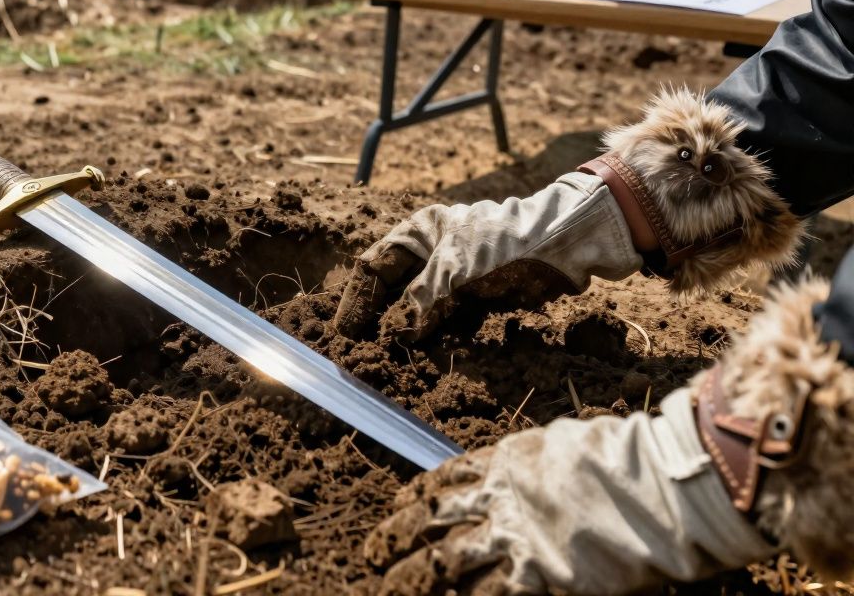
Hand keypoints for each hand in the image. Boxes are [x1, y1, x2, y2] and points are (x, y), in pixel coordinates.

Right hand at [333, 171, 642, 339]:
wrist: (569, 245)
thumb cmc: (504, 247)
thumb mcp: (452, 274)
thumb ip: (419, 305)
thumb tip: (398, 337)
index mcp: (418, 233)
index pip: (373, 268)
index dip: (356, 302)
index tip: (345, 334)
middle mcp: (434, 251)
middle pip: (395, 292)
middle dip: (381, 323)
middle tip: (366, 355)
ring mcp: (458, 275)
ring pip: (424, 311)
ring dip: (413, 337)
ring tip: (396, 364)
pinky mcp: (482, 296)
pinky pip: (453, 323)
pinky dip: (443, 341)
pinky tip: (435, 360)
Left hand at [364, 276, 853, 594]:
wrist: (658, 486)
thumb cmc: (623, 461)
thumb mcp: (557, 448)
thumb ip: (523, 467)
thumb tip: (503, 477)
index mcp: (502, 463)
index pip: (439, 481)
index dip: (410, 500)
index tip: (395, 510)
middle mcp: (497, 500)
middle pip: (427, 523)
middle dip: (393, 542)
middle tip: (370, 557)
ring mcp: (513, 540)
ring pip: (441, 564)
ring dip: (408, 580)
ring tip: (385, 587)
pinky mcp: (536, 577)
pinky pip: (481, 595)